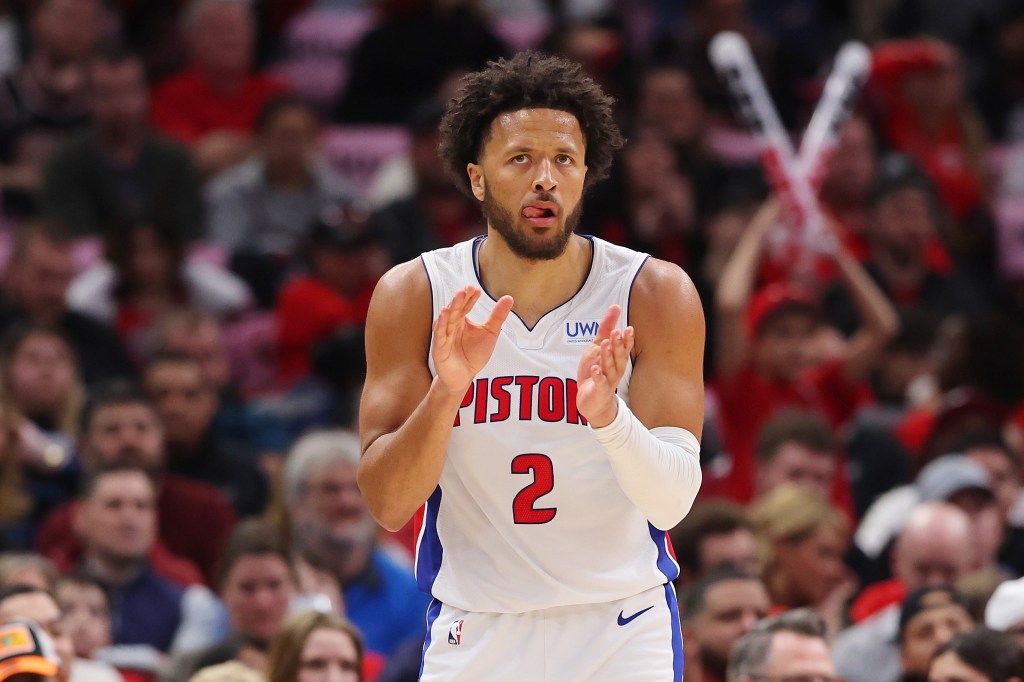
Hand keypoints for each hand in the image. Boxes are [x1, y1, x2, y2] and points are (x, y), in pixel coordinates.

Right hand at [432, 286, 513, 395]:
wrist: (464, 377)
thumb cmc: (474, 354)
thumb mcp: (490, 333)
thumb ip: (497, 316)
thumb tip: (509, 297)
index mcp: (462, 320)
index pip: (466, 306)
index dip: (470, 298)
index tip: (476, 289)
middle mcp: (452, 325)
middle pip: (456, 310)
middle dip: (460, 300)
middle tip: (466, 289)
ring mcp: (444, 336)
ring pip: (447, 320)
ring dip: (451, 309)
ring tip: (457, 297)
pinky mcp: (439, 348)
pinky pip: (439, 335)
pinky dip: (441, 325)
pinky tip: (444, 314)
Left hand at [576, 304, 633, 426]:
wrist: (592, 401)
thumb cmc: (597, 371)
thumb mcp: (599, 346)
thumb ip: (606, 328)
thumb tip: (615, 306)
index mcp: (617, 359)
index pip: (624, 348)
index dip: (627, 340)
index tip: (629, 328)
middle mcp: (615, 370)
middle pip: (618, 357)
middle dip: (618, 345)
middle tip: (617, 332)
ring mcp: (608, 381)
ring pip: (609, 368)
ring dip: (607, 356)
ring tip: (605, 344)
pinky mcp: (599, 391)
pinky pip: (599, 383)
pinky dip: (597, 376)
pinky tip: (595, 369)